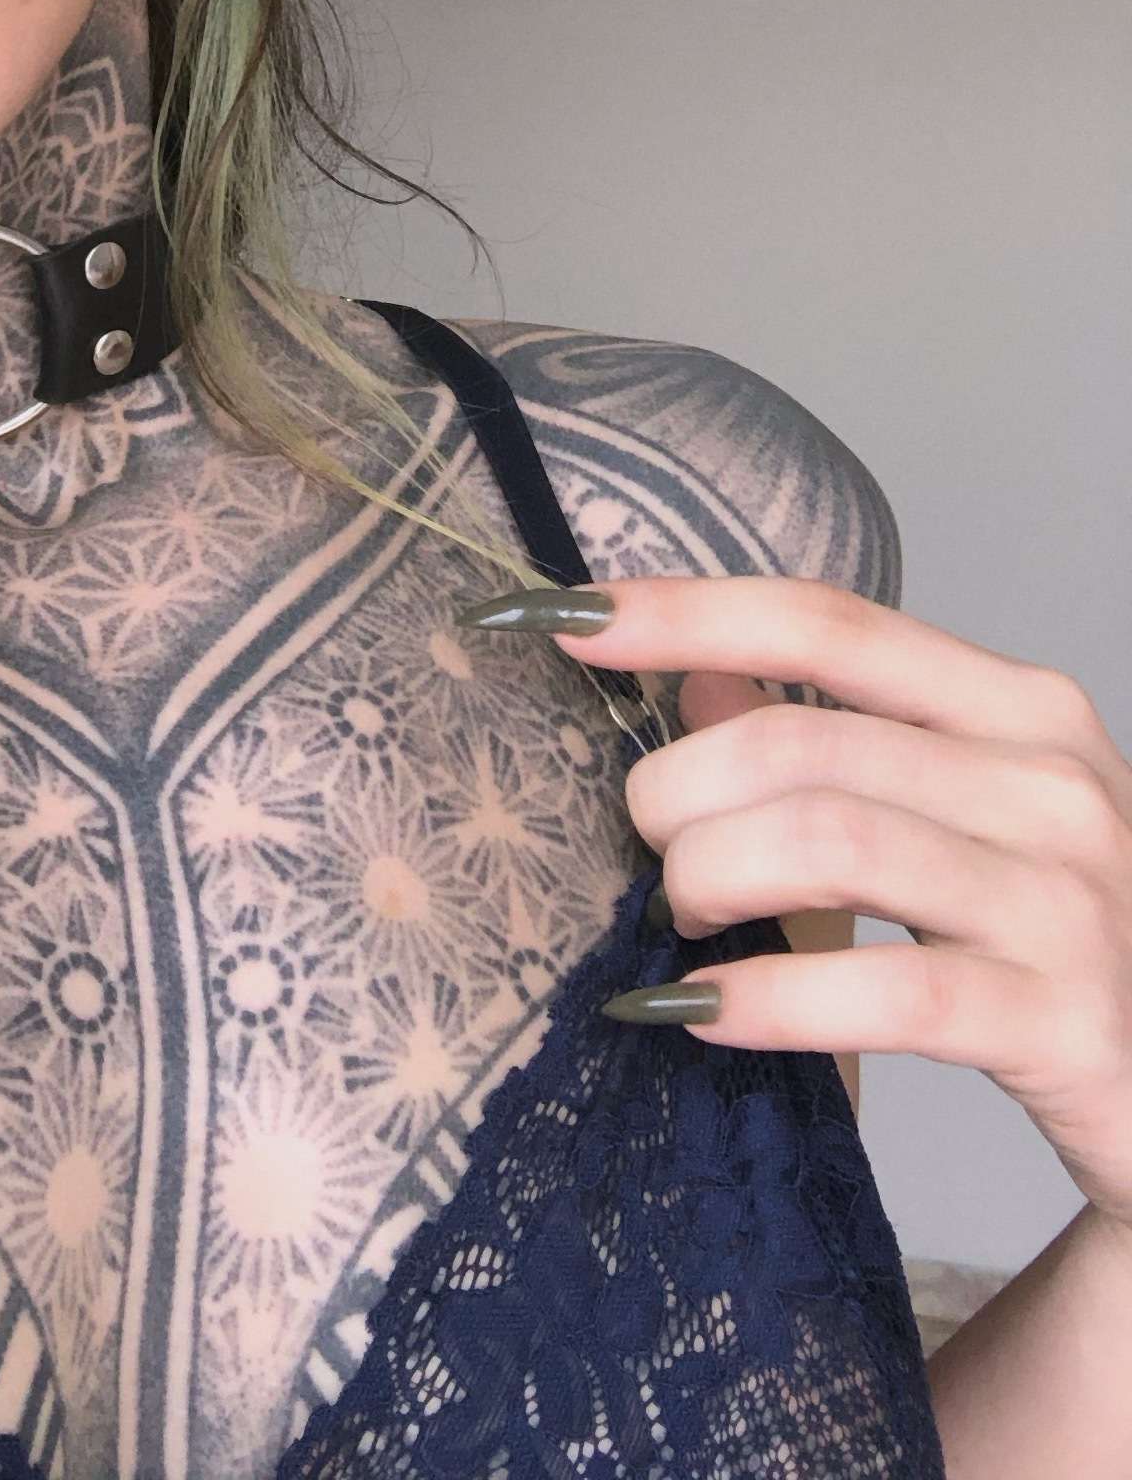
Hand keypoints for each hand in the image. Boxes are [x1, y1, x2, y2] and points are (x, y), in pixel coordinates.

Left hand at [464, 574, 1131, 1231]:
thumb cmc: (1050, 948)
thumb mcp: (952, 818)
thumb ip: (825, 734)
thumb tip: (689, 667)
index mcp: (1020, 709)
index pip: (826, 620)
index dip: (682, 609)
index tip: (560, 614)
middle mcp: (1054, 783)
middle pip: (800, 739)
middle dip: (677, 792)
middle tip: (652, 853)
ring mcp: (1069, 900)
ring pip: (826, 840)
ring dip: (708, 879)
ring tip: (683, 922)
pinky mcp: (1068, 1021)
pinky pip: (884, 989)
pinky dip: (764, 996)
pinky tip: (700, 1012)